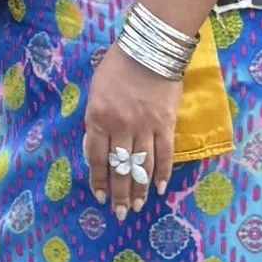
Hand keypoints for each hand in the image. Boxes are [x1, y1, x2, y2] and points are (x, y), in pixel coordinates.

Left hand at [84, 41, 179, 221]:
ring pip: (141, 166)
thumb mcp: (96, 91)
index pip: (96, 158)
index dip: (99, 180)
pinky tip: (159, 188)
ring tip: (136, 207)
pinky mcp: (165, 124)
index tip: (100, 197)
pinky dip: (162, 173)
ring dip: (138, 190)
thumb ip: (96, 119)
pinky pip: (164, 155)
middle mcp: (120, 126)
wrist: (149, 48)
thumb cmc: (118, 66)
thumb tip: (98, 146)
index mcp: (98, 117)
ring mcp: (144, 127)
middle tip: (120, 213)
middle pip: (119, 168)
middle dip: (118, 194)